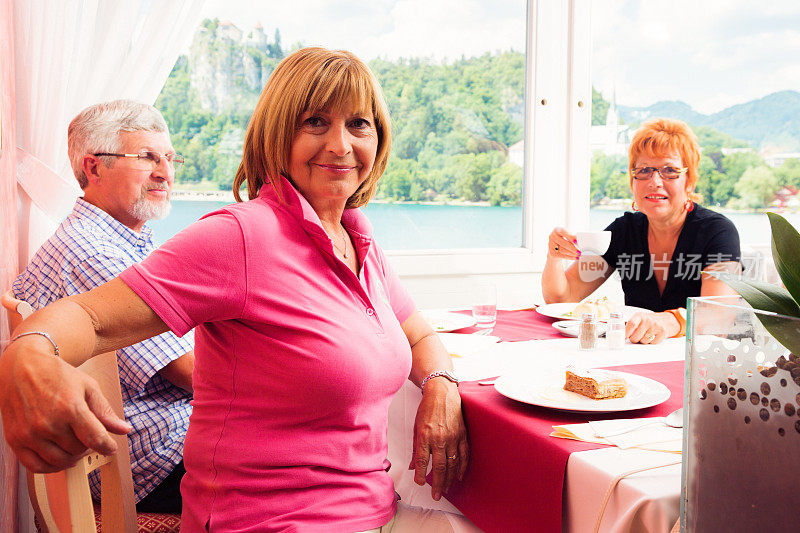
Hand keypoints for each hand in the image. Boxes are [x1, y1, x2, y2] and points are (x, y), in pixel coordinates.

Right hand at [0, 346, 131, 472]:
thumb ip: (105, 411)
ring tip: (75, 447)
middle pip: (78, 450)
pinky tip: (59, 457)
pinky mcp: (14, 439)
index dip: (107, 446)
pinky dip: (51, 467)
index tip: (111, 447)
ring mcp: (29, 434)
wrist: (21, 367)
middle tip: (87, 437)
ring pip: (60, 461)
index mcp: (70, 408)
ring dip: (72, 458)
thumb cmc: (56, 375)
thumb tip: (125, 430)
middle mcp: (48, 423)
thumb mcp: (87, 386)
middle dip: (88, 446)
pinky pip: (36, 466)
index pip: (95, 439)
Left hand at [408, 379, 468, 500]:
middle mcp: (439, 438)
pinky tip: (459, 476)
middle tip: (436, 495)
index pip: (423, 461)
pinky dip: (462, 467)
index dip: (422, 475)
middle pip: (439, 467)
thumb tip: (414, 466)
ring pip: (453, 464)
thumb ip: (416, 448)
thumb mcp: (416, 427)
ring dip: (450, 479)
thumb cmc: (427, 408)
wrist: (441, 393)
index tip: (421, 483)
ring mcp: (453, 437)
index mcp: (425, 436)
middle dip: (438, 484)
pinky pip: (464, 455)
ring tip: (447, 489)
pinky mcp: (462, 435)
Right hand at [548, 227, 578, 259]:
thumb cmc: (564, 238)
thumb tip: (580, 241)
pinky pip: (562, 255)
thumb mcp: (567, 235)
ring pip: (563, 250)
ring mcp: (551, 245)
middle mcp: (552, 236)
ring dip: (572, 253)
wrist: (555, 246)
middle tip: (579, 251)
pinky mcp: (552, 253)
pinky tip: (576, 257)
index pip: (563, 232)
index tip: (576, 241)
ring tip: (579, 254)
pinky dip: (570, 257)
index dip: (570, 237)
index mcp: (556, 230)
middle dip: (572, 248)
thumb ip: (572, 236)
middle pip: (563, 243)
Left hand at [625, 311, 679, 343]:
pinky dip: (652, 342)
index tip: (624, 338)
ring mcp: (656, 326)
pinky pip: (652, 343)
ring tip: (646, 335)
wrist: (667, 320)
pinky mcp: (663, 332)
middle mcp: (648, 320)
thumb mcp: (640, 318)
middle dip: (634, 339)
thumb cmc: (650, 321)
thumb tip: (621, 333)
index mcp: (640, 316)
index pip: (631, 324)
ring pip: (643, 341)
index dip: (626, 333)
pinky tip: (653, 336)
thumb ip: (631, 324)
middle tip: (637, 336)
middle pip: (636, 336)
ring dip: (643, 341)